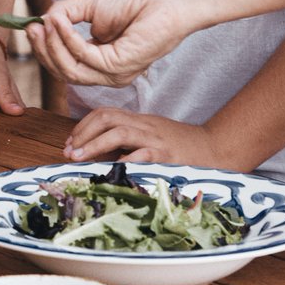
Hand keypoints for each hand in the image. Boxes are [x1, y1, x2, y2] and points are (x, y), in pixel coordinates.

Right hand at [26, 0, 190, 87]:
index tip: (30, 27)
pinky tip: (59, 21)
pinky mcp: (120, 66)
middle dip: (43, 51)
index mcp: (101, 62)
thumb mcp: (91, 5)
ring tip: (45, 22)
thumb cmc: (137, 2)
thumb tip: (43, 19)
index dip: (45, 49)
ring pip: (70, 70)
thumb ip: (65, 13)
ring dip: (52, 45)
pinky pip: (84, 56)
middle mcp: (107, 74)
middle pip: (63, 73)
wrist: (168, 0)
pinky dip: (67, 38)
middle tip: (32, 28)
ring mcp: (114, 74)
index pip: (65, 66)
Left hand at [63, 108, 220, 167]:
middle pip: (106, 118)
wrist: (215, 148)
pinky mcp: (166, 156)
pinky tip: (110, 171)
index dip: (83, 126)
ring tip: (80, 158)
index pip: (105, 113)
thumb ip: (129, 141)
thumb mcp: (151, 137)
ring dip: (94, 145)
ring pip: (119, 132)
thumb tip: (98, 155)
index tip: (70, 143)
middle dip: (82, 133)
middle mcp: (144, 125)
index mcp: (139, 120)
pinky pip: (141, 155)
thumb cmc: (180, 146)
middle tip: (69, 151)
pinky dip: (123, 162)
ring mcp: (155, 139)